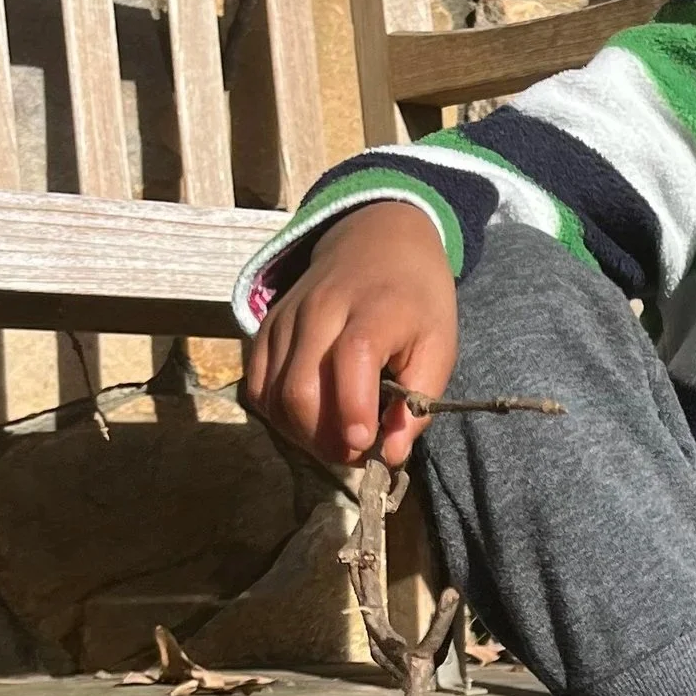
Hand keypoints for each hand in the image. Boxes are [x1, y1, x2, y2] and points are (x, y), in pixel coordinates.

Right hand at [242, 202, 456, 468]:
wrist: (377, 240)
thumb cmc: (415, 298)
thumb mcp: (439, 344)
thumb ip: (420, 400)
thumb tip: (391, 455)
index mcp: (373, 309)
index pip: (351, 358)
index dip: (352, 408)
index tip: (364, 445)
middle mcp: (321, 310)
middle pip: (300, 388)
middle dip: (324, 437)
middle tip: (354, 452)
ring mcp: (286, 318)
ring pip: (272, 393)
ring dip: (299, 433)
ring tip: (333, 439)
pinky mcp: (265, 328)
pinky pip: (256, 384)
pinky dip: (276, 414)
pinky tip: (306, 420)